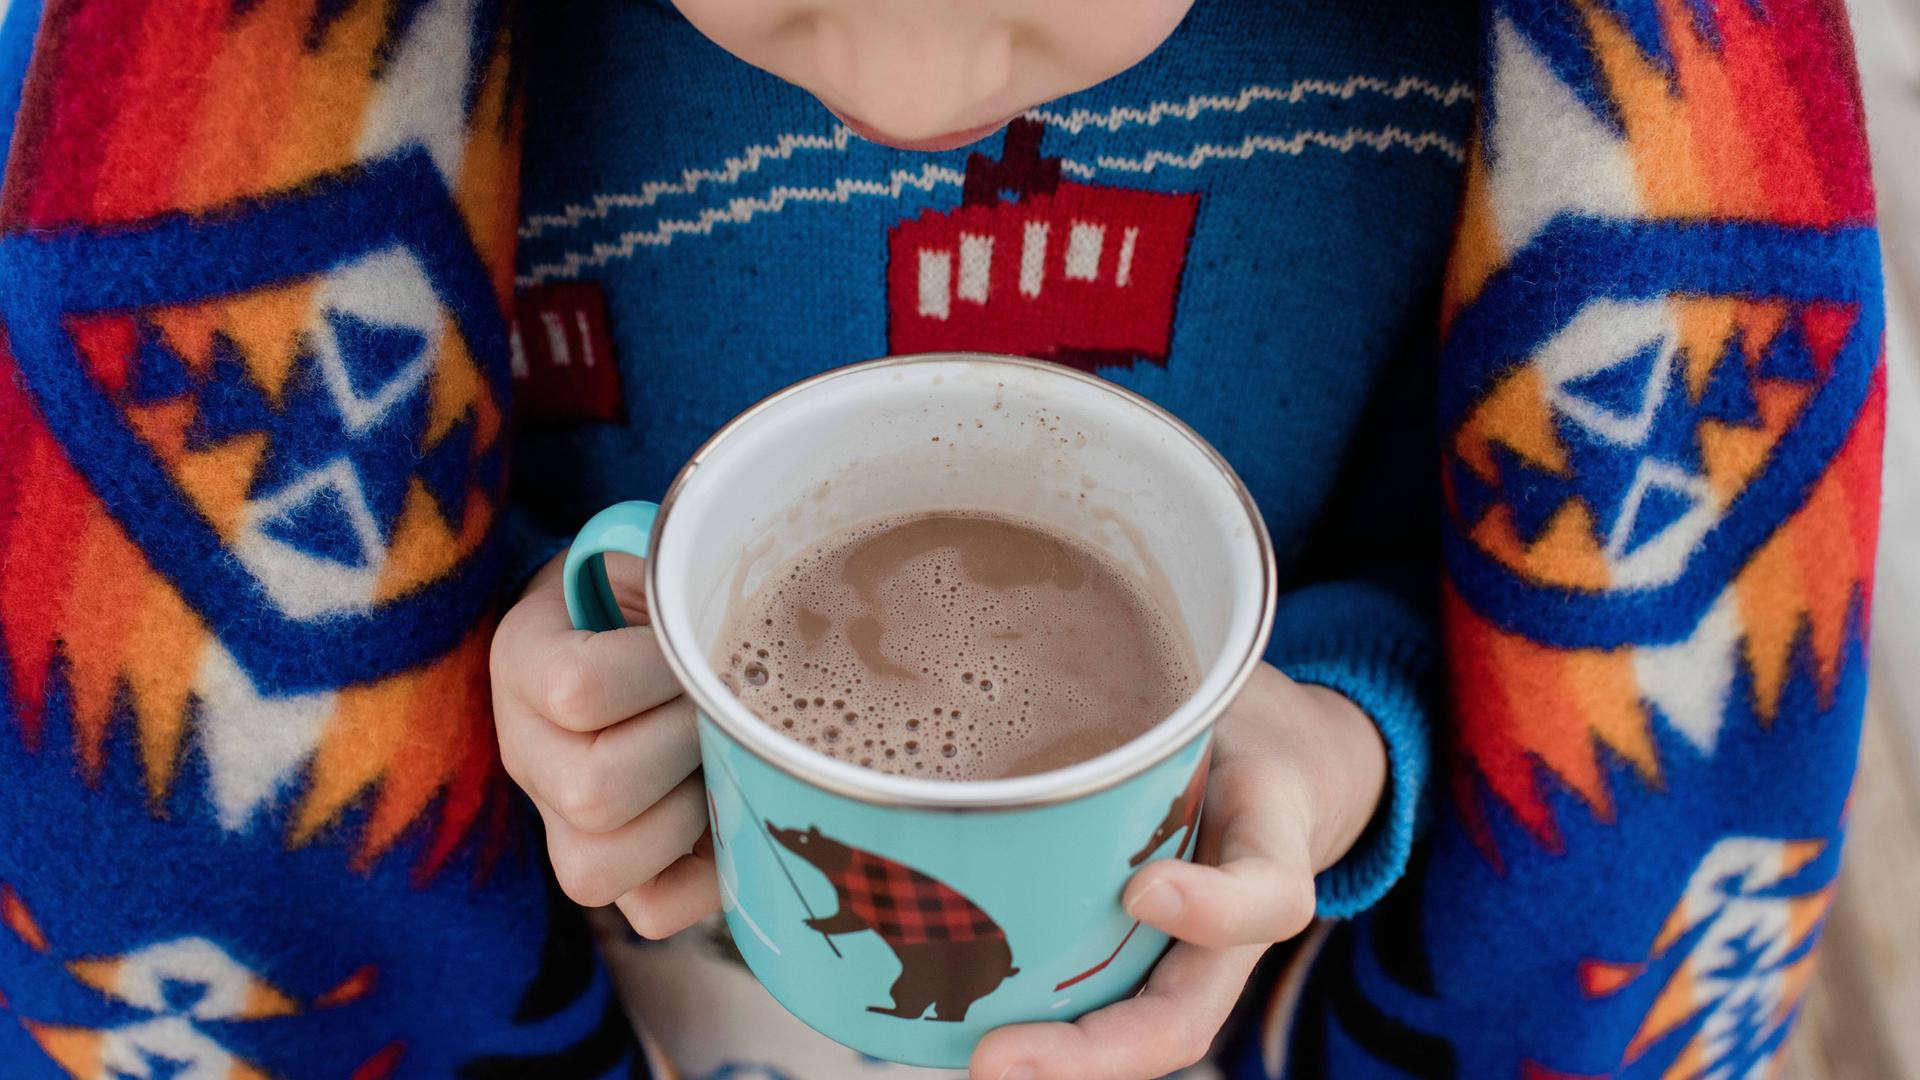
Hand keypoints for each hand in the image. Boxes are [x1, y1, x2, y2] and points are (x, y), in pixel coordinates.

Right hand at [490, 549, 717, 937]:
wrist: (615, 631)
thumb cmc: (645, 598)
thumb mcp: (646, 564)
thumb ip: (675, 565)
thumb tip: (738, 588)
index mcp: (525, 660)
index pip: (579, 690)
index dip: (658, 671)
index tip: (692, 644)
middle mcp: (525, 750)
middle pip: (593, 790)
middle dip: (684, 745)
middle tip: (722, 707)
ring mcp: (558, 822)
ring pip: (601, 863)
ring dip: (690, 810)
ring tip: (722, 759)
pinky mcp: (608, 870)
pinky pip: (648, 913)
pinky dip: (705, 877)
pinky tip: (730, 815)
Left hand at [971, 662, 1387, 1079]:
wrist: (1282, 762)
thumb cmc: (1241, 719)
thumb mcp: (1230, 683)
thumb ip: (1179, 677)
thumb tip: (1060, 604)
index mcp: (1270, 843)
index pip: (1267, 895)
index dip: (1213, 908)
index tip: (1145, 888)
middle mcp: (1230, 921)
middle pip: (1179, 1020)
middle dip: (1091, 1054)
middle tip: (992, 1061)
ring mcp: (1184, 951)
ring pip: (1133, 1031)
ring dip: (1050, 1060)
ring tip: (963, 1058)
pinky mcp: (1133, 950)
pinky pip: (1089, 998)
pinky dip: (1027, 1018)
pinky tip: (945, 1013)